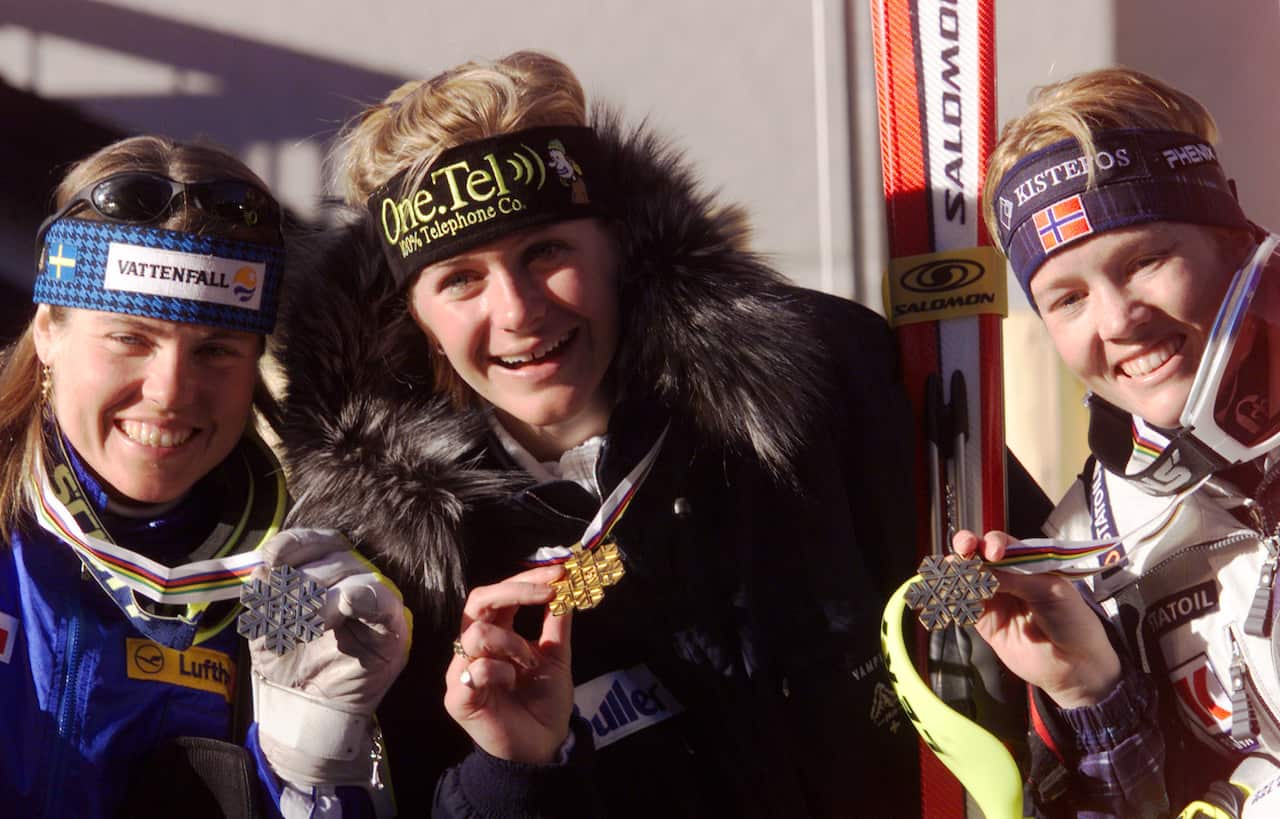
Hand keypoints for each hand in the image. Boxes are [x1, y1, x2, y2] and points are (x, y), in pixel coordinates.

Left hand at [248, 528, 410, 784]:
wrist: (307, 706)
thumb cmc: (288, 659)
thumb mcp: (264, 621)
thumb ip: (265, 590)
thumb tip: (263, 567)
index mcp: (324, 569)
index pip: (314, 540)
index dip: (292, 545)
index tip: (270, 563)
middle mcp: (354, 576)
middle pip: (331, 558)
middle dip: (300, 585)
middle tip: (283, 616)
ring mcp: (376, 598)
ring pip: (352, 575)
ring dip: (319, 599)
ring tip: (300, 627)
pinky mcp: (393, 624)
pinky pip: (378, 598)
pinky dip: (355, 599)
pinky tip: (334, 615)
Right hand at [443, 565, 572, 763]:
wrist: (543, 746)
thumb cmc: (545, 702)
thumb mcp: (556, 656)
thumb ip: (556, 621)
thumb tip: (566, 583)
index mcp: (496, 633)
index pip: (499, 593)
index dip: (526, 578)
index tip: (559, 573)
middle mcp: (473, 647)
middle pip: (478, 601)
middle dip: (514, 591)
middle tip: (547, 593)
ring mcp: (462, 671)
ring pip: (476, 634)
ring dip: (512, 642)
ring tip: (529, 663)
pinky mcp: (458, 697)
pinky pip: (476, 669)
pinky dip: (501, 671)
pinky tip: (512, 684)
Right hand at [952, 529, 1121, 708]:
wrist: (1074, 665)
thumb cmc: (1072, 622)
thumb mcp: (1050, 590)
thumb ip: (1015, 578)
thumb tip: (981, 568)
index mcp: (1028, 564)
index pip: (1003, 545)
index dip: (993, 544)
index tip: (993, 553)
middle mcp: (1009, 578)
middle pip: (979, 556)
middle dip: (967, 548)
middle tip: (963, 549)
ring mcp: (995, 599)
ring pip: (967, 577)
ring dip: (956, 571)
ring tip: (951, 571)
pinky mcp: (985, 621)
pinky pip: (964, 604)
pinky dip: (954, 597)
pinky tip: (951, 592)